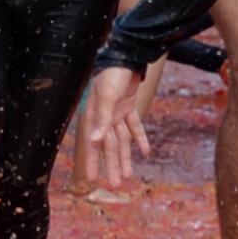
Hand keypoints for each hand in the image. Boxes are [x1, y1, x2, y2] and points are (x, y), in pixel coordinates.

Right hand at [83, 64, 147, 187]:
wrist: (126, 54)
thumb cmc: (112, 74)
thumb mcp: (107, 96)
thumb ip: (102, 119)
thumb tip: (95, 141)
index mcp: (95, 116)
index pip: (94, 144)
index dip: (94, 161)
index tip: (92, 179)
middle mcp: (104, 117)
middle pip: (110, 145)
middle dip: (112, 165)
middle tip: (115, 184)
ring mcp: (117, 112)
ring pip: (122, 140)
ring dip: (125, 156)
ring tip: (127, 175)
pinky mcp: (128, 106)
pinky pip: (134, 126)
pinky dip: (139, 138)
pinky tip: (145, 152)